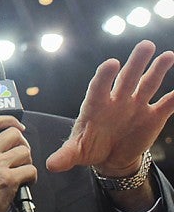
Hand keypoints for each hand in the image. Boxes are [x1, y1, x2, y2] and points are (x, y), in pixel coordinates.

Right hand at [0, 115, 35, 211]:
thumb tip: (4, 142)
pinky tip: (23, 184)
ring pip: (25, 152)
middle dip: (22, 145)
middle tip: (20, 157)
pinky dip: (31, 178)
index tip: (18, 126)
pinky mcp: (8, 180)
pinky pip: (31, 170)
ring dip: (27, 163)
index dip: (9, 120)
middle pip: (14, 134)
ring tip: (20, 173)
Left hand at [46, 40, 173, 175]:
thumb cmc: (89, 147)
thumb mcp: (75, 152)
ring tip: (168, 56)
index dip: (104, 76)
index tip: (111, 63)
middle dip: (136, 62)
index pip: (99, 87)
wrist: (109, 157)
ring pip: (148, 84)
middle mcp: (117, 100)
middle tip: (146, 45)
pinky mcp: (152, 116)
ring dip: (158, 70)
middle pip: (126, 77)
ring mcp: (135, 105)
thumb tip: (50, 165)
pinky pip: (166, 104)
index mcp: (96, 105)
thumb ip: (65, 155)